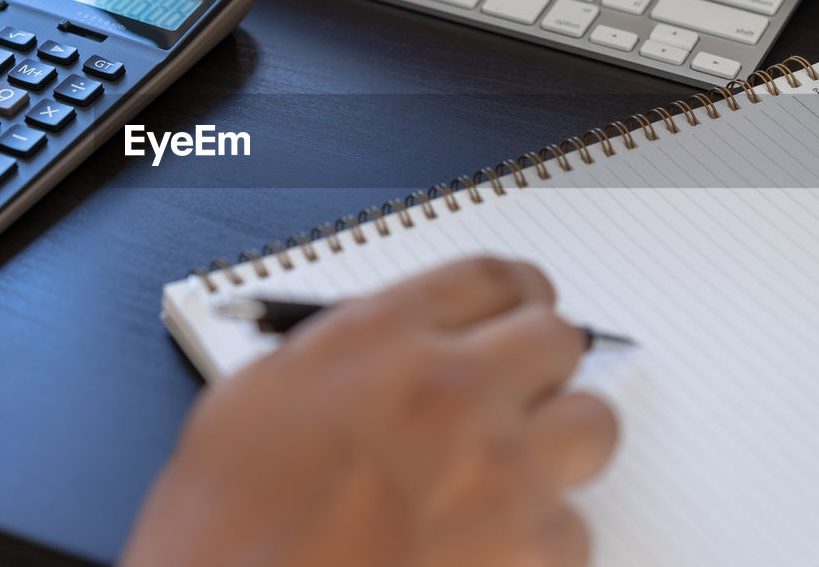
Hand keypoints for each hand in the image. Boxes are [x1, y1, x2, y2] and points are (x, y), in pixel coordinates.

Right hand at [122, 257, 617, 566]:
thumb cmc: (225, 528)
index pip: (489, 278)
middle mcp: (451, 388)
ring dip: (559, 440)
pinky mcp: (528, 551)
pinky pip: (576, 525)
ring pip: (593, 423)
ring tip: (515, 465)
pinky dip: (545, 534)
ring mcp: (501, 470)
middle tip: (520, 384)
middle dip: (540, 361)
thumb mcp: (253, 397)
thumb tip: (389, 346)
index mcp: (379, 337)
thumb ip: (339, 355)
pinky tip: (494, 541)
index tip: (521, 306)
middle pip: (556, 338)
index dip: (514, 291)